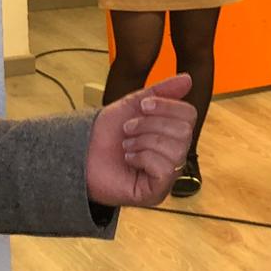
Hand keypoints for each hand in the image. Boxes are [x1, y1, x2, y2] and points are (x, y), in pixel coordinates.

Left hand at [85, 73, 196, 206]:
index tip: (142, 106)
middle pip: (185, 132)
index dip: (167, 106)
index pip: (189, 115)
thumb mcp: (134, 105)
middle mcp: (175, 155)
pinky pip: (165, 169)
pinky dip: (143, 158)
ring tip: (127, 145)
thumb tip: (187, 78)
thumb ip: (161, 92)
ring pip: (175, 150)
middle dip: (151, 125)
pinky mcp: (156, 192)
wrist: (81, 153)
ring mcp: (167, 176)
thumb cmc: (108, 133)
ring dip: (144, 141)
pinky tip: (129, 159)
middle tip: (129, 129)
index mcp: (172, 134)